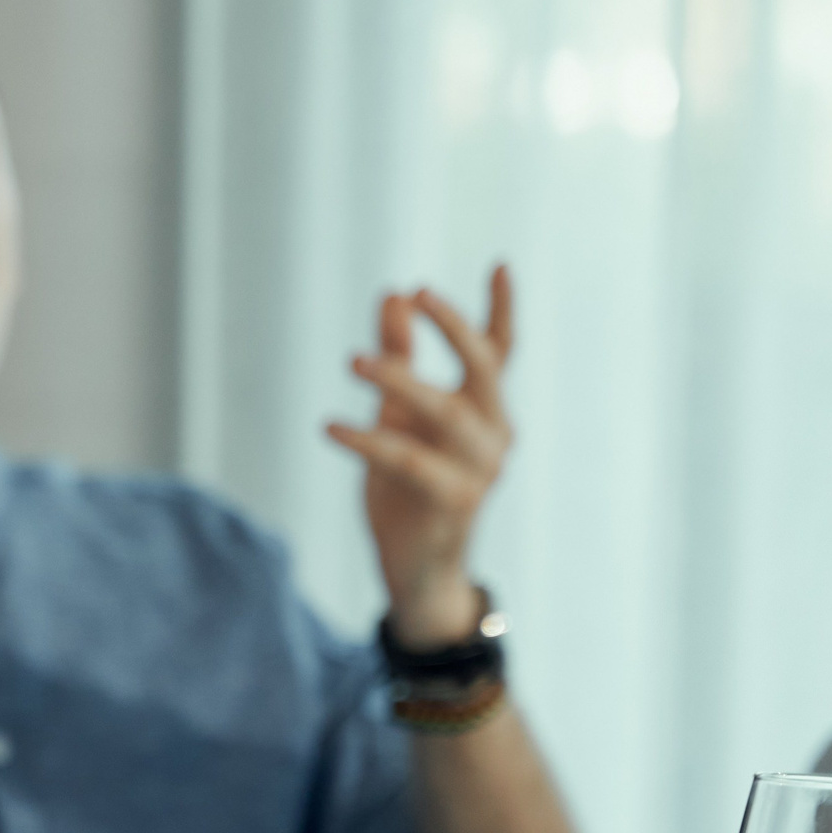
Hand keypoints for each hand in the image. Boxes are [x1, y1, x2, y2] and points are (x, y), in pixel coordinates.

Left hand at [326, 264, 515, 645]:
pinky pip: (408, 460)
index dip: (501, 309)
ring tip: (354, 361)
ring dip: (400, 380)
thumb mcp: (398, 417)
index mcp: (484, 411)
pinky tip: (330, 427)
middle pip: (486, 368)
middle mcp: (493, 434)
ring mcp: (480, 469)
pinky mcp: (453, 501)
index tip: (498, 264)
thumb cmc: (408, 490)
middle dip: (455, 327)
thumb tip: (393, 296)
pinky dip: (368, 441)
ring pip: (444, 411)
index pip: (500, 352)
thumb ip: (399, 359)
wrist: (415, 568)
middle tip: (418, 294)